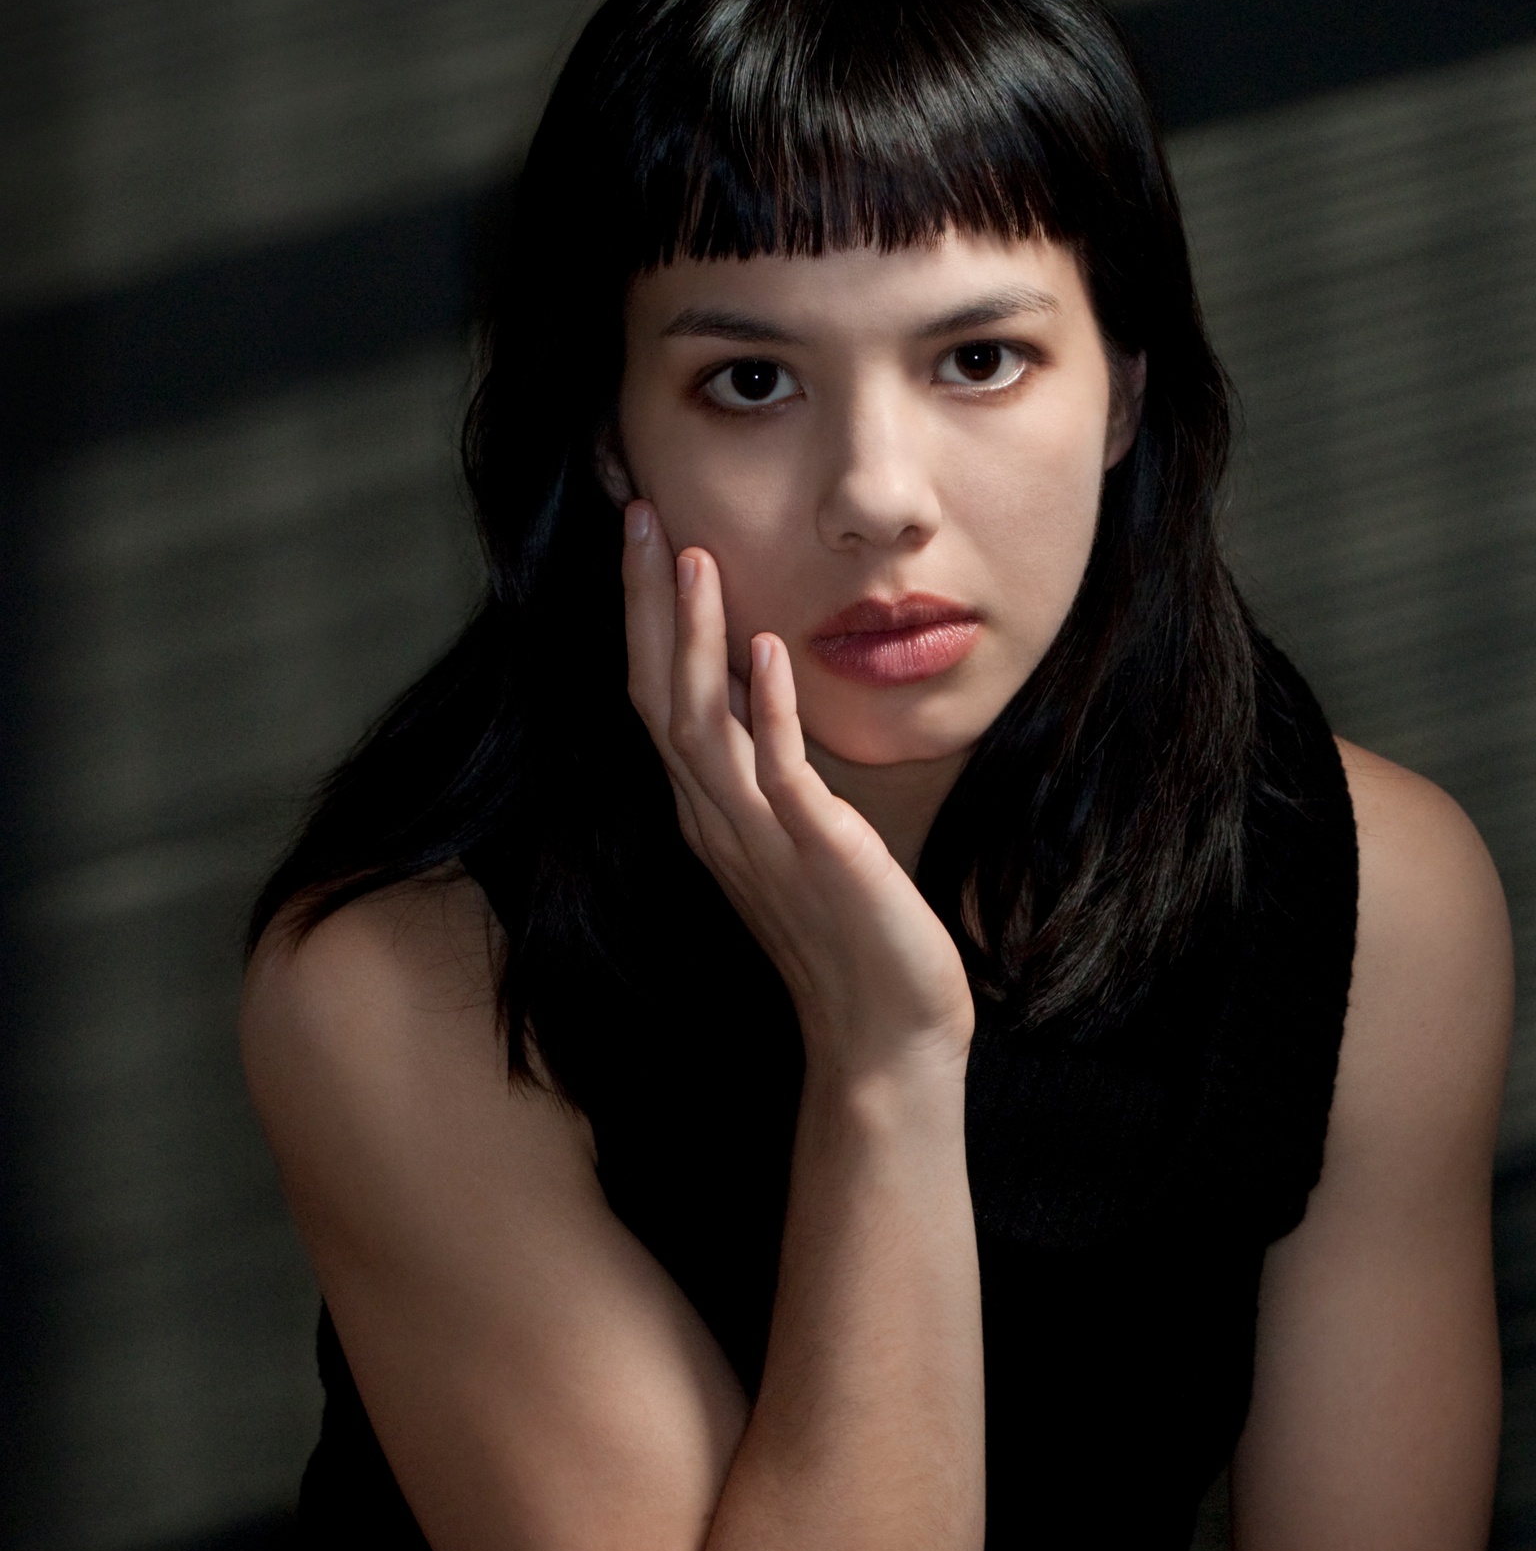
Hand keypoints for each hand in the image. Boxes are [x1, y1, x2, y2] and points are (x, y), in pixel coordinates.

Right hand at [621, 507, 974, 1076]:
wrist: (884, 1037)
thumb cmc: (850, 937)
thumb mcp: (799, 833)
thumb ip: (767, 765)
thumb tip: (756, 683)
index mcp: (710, 812)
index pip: (655, 695)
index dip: (640, 614)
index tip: (641, 533)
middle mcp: (717, 820)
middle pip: (656, 694)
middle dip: (644, 602)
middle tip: (637, 512)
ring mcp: (759, 838)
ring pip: (701, 724)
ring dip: (693, 638)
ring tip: (690, 557)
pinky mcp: (815, 854)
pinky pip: (778, 773)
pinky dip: (769, 709)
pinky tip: (768, 650)